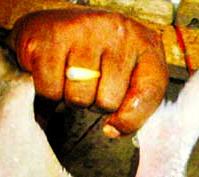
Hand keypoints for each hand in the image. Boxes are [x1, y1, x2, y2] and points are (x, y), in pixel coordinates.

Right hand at [8, 9, 168, 136]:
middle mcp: (117, 31)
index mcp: (144, 42)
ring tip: (71, 78)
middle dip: (97, 104)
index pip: (149, 92)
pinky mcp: (50, 37)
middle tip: (91, 85)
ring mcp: (83, 30)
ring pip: (79, 98)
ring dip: (72, 99)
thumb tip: (111, 130)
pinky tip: (53, 75)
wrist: (51, 25)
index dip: (132, 119)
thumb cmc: (98, 58)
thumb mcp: (129, 76)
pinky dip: (49, 95)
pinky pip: (51, 91)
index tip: (115, 126)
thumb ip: (135, 107)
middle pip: (109, 101)